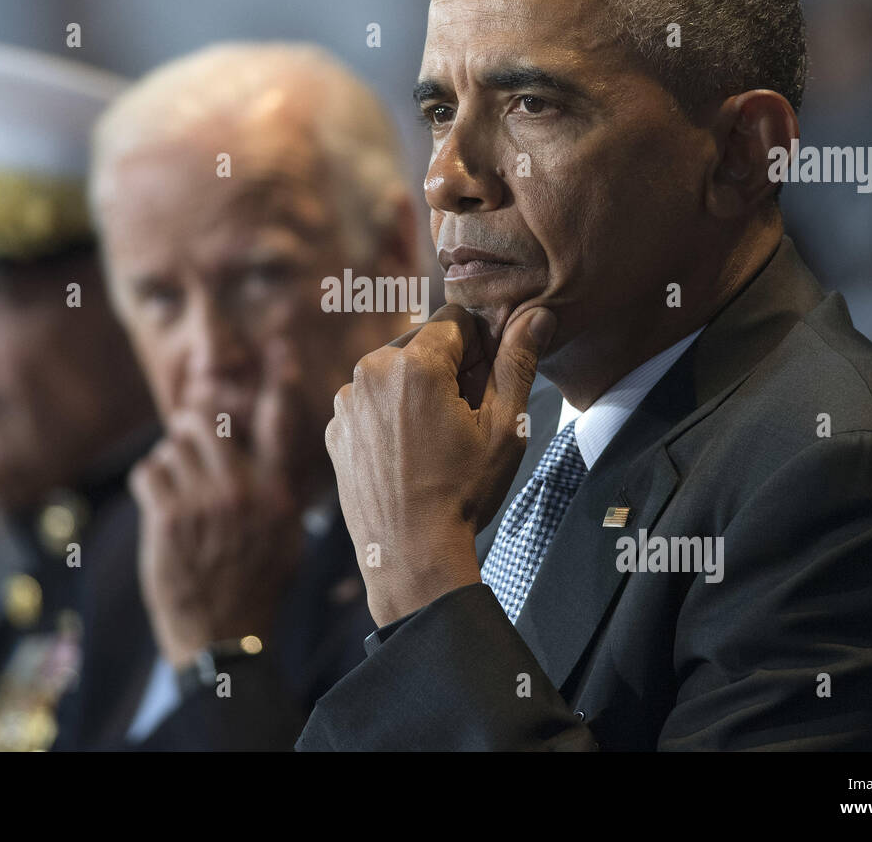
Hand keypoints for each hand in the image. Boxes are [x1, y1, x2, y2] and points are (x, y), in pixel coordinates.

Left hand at [130, 340, 308, 668]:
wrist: (224, 636)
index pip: (280, 423)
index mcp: (277, 491)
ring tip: (178, 487)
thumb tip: (272, 449)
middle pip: (208, 419)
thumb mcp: (288, 536)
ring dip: (171, 460)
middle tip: (190, 437)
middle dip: (193, 423)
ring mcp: (205, 502)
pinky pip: (149, 471)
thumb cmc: (258, 585)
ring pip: (174, 444)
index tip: (279, 347)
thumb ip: (280, 488)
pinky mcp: (168, 518)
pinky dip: (150, 483)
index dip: (279, 380)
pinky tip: (161, 506)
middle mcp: (244, 490)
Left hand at [325, 304, 555, 625]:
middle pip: (423, 345)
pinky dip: (389, 418)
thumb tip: (536, 314)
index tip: (487, 386)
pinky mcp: (335, 429)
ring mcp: (346, 403)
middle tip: (466, 419)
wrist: (410, 557)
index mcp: (413, 364)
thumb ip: (518, 362)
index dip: (481, 349)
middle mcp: (369, 372)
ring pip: (394, 374)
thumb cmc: (462, 493)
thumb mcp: (505, 428)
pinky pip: (370, 405)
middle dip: (448, 369)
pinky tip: (408, 456)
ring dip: (416, 391)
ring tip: (436, 442)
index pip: (457, 322)